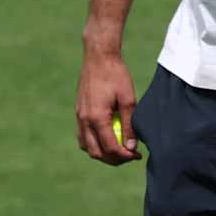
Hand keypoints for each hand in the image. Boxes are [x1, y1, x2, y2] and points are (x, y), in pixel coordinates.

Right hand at [75, 49, 138, 164]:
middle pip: (96, 152)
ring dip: (102, 153)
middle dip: (113, 159)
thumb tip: (132, 147)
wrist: (98, 56)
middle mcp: (84, 120)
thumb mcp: (128, 99)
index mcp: (96, 117)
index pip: (109, 148)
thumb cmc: (116, 75)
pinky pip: (83, 136)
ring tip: (119, 150)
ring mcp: (79, 116)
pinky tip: (107, 138)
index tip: (137, 155)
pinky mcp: (78, 112)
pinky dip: (94, 143)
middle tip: (129, 156)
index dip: (124, 156)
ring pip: (86, 147)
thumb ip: (129, 125)